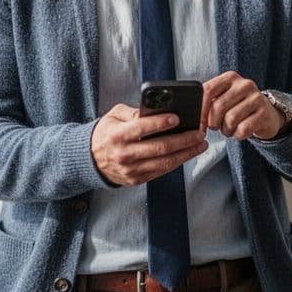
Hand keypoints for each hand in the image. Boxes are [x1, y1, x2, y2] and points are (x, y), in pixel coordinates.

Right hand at [91, 103, 207, 185]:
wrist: (90, 160)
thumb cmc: (107, 133)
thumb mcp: (114, 116)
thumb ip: (133, 112)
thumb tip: (155, 111)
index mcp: (117, 135)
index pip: (142, 128)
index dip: (161, 123)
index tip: (178, 118)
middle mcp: (124, 154)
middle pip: (160, 147)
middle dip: (184, 140)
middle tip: (199, 133)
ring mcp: (131, 169)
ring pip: (165, 162)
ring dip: (186, 153)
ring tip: (200, 144)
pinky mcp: (137, 179)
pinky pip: (161, 171)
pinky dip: (177, 162)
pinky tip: (188, 153)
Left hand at [201, 71, 284, 140]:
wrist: (267, 115)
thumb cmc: (238, 107)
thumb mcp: (224, 97)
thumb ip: (209, 100)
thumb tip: (191, 113)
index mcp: (230, 77)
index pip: (208, 90)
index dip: (201, 109)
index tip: (199, 123)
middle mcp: (245, 84)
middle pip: (218, 106)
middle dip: (213, 122)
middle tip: (216, 127)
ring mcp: (257, 98)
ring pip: (231, 119)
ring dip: (226, 130)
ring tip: (228, 129)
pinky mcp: (265, 113)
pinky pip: (243, 129)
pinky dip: (238, 135)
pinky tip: (239, 132)